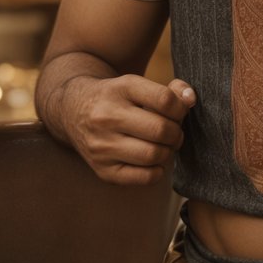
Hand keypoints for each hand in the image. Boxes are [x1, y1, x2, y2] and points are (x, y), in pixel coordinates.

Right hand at [64, 74, 195, 185]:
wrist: (72, 110)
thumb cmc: (116, 98)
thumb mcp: (136, 85)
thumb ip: (169, 91)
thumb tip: (190, 99)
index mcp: (119, 89)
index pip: (165, 100)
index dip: (181, 108)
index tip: (178, 111)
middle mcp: (106, 116)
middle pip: (161, 130)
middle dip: (176, 133)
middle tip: (173, 132)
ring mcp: (101, 145)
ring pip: (154, 155)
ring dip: (168, 152)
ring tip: (163, 145)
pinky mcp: (102, 169)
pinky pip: (144, 177)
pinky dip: (157, 171)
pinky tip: (153, 161)